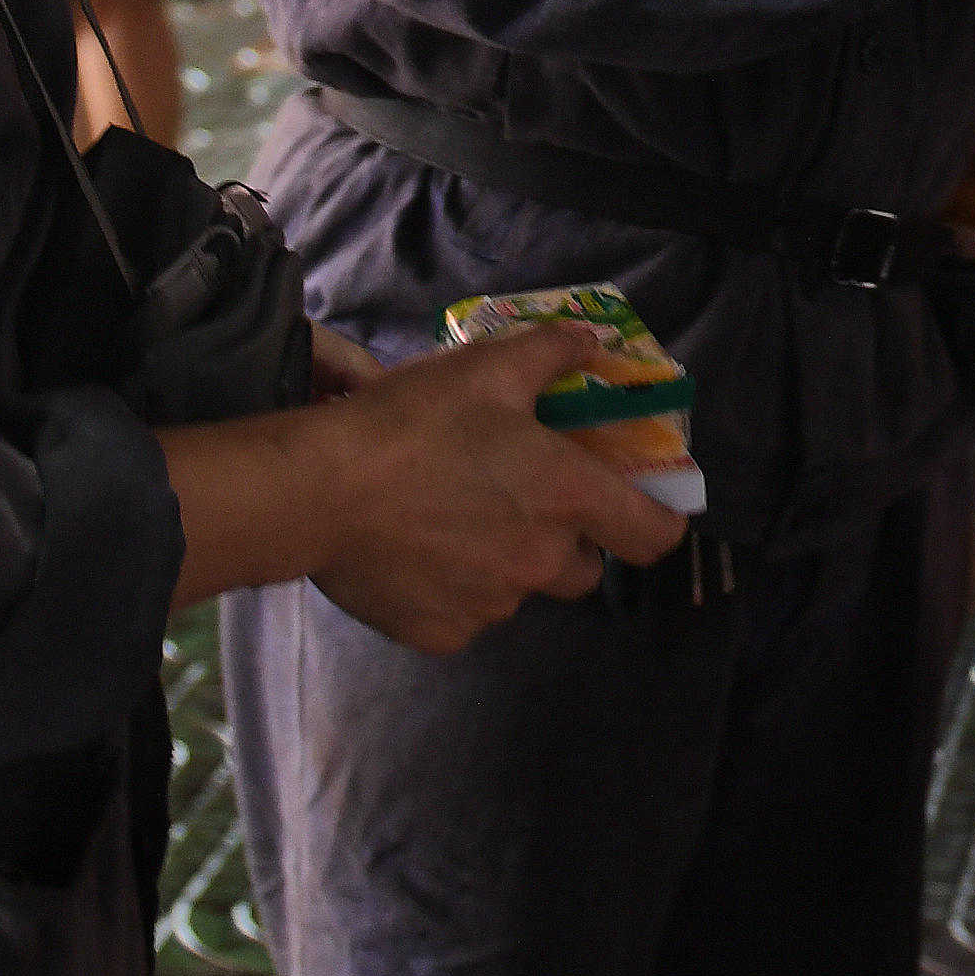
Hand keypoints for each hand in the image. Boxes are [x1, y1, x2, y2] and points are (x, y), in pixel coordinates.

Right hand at [304, 326, 688, 655]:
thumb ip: (551, 354)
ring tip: (452, 518)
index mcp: (567, 498)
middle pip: (583, 567)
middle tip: (522, 500)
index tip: (641, 507)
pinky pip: (466, 614)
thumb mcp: (487, 368)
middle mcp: (540, 562)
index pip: (654, 535)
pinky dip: (452, 589)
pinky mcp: (441, 634)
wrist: (316, 492)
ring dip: (504, 562)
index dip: (658, 521)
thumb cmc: (412, 424)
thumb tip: (590, 341)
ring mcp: (491, 606)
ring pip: (519, 589)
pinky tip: (416, 551)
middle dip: (566, 539)